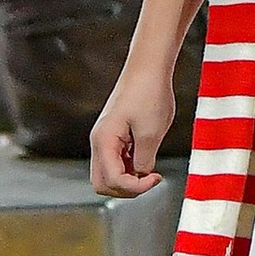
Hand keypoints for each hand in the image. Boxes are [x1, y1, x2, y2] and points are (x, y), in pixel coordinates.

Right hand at [90, 57, 174, 198]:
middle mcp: (99, 141)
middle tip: (150, 179)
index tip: (156, 178)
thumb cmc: (149, 93)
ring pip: (108, 174)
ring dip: (128, 178)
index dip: (135, 187)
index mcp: (104, 142)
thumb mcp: (151, 133)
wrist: (148, 66)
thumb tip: (141, 175)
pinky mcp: (113, 133)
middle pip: (102, 183)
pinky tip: (146, 157)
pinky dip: (129, 166)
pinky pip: (115, 160)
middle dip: (126, 189)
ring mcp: (104, 138)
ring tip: (150, 168)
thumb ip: (144, 161)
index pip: (112, 181)